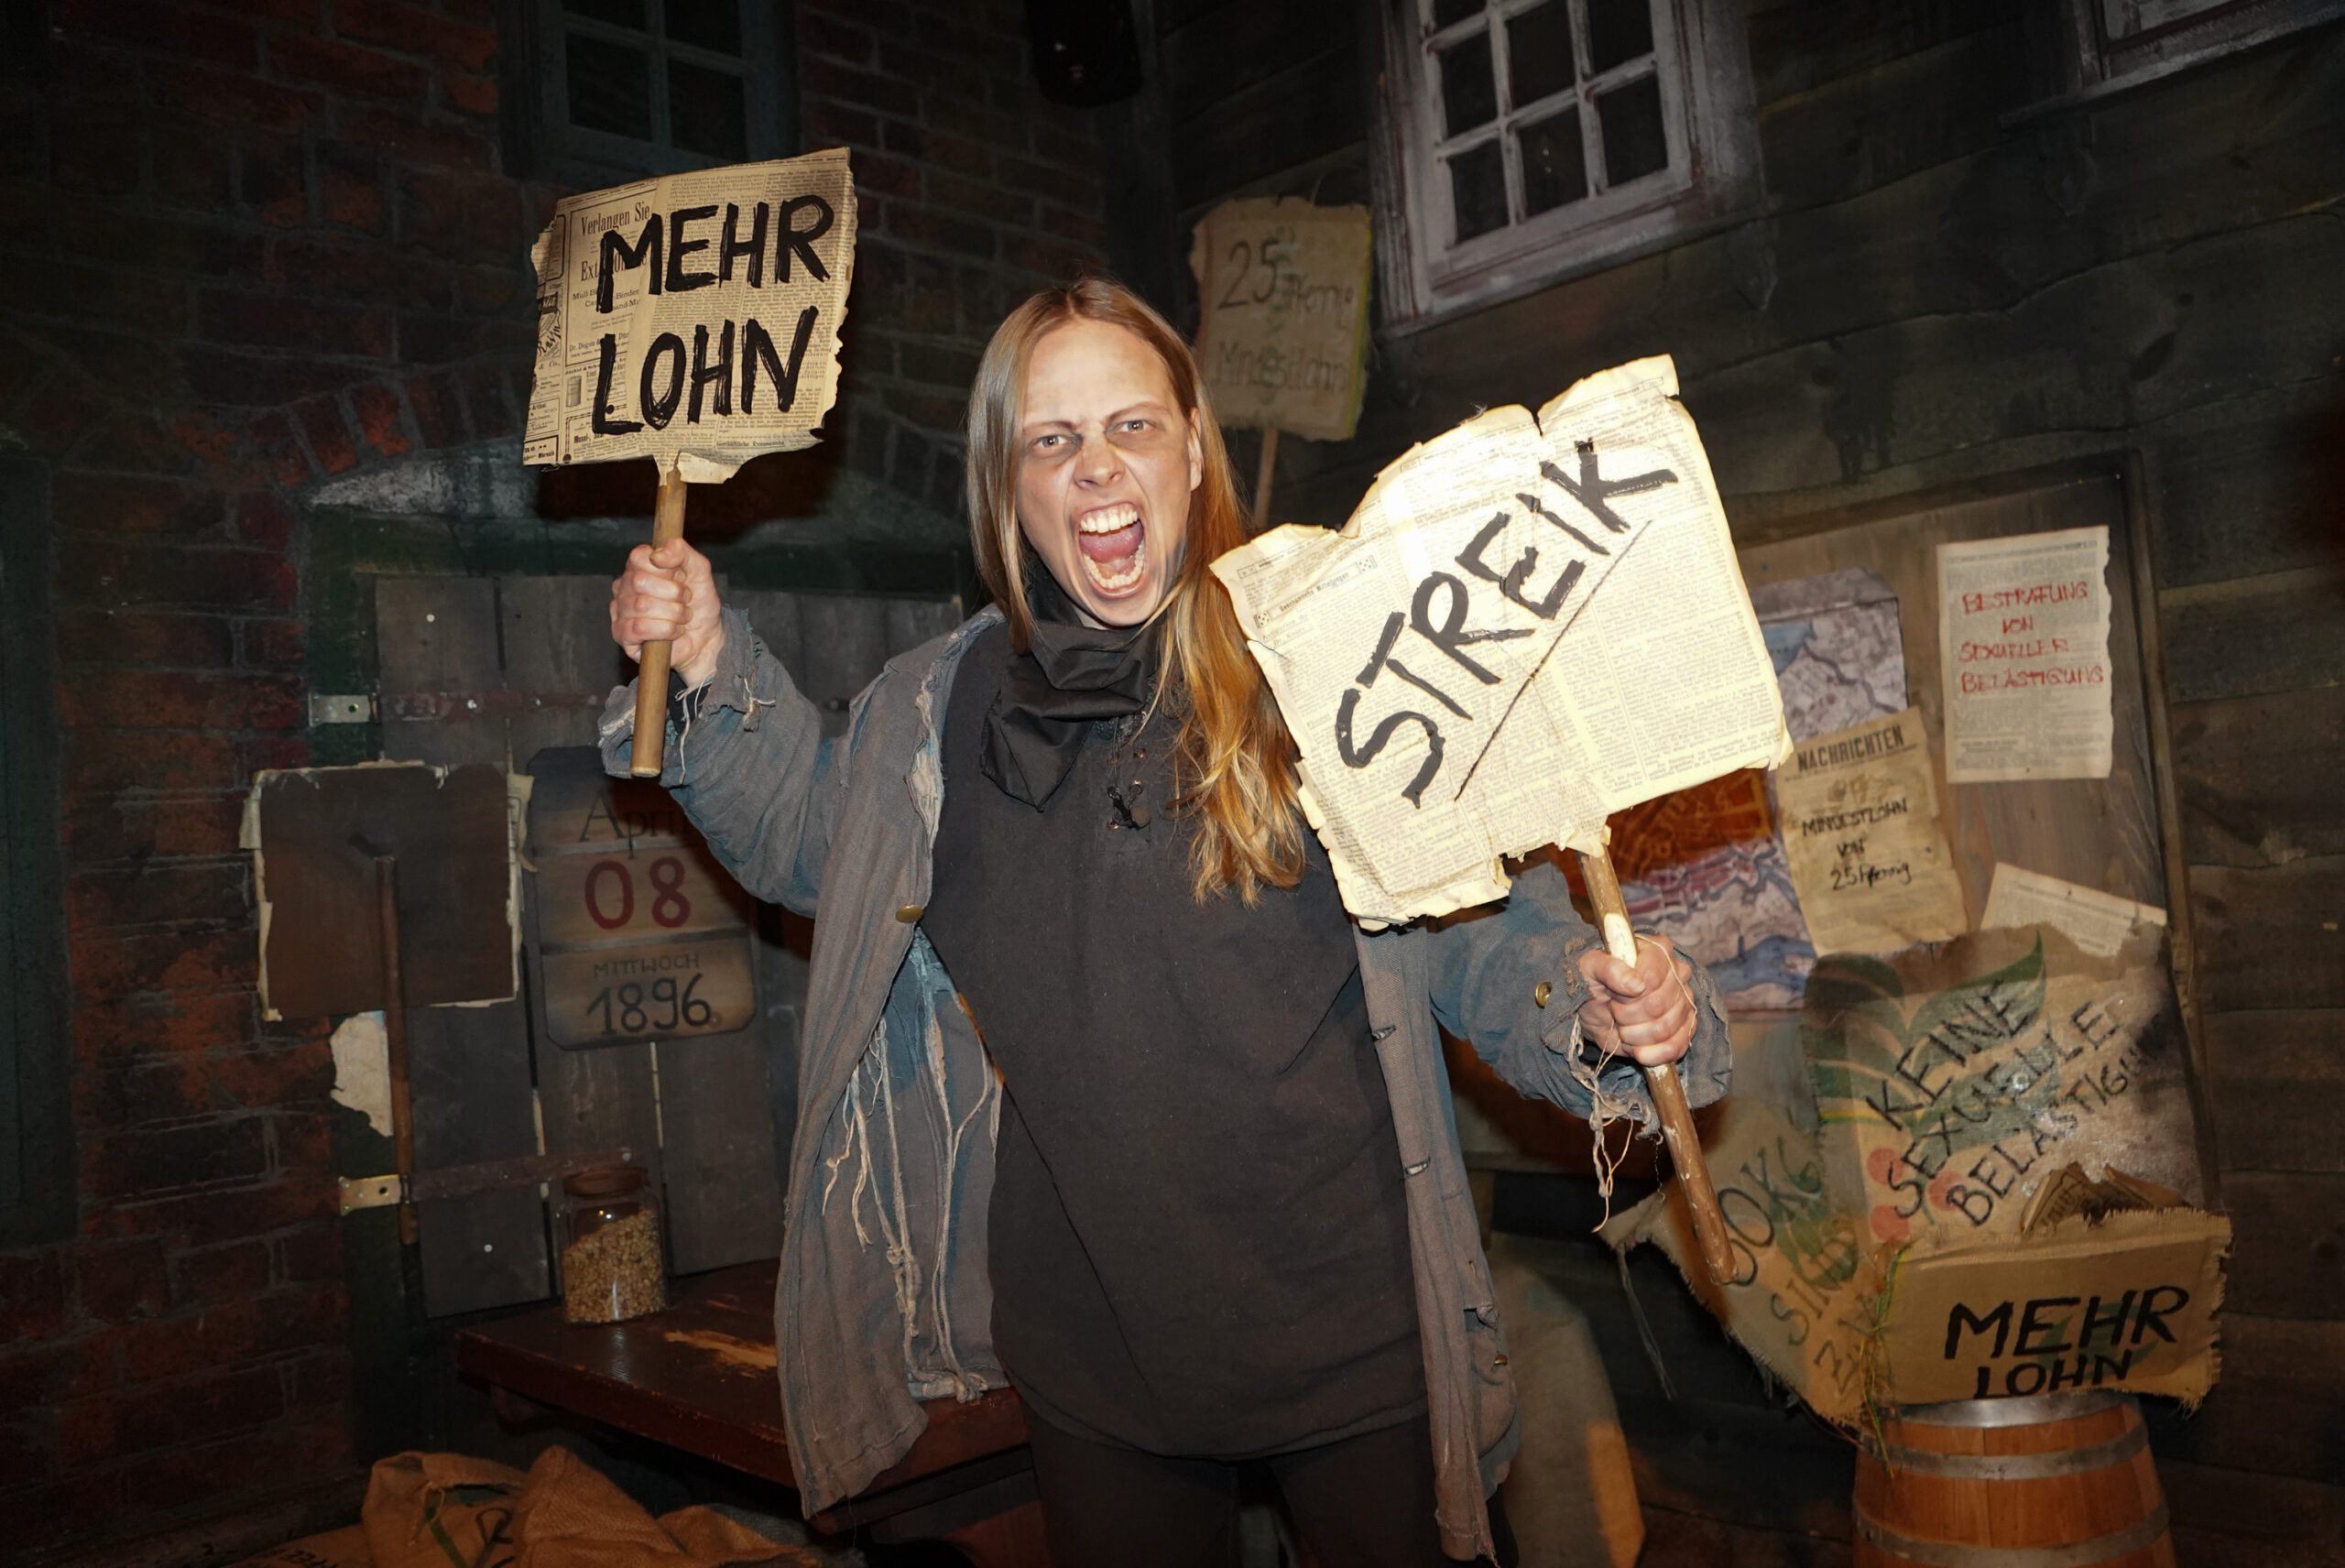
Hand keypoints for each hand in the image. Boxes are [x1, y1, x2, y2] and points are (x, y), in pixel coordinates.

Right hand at [610, 538, 724, 687]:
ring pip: (641, 605)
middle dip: (673, 593)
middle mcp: (624, 586)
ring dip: (673, 613)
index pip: (638, 557)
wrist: (706, 637)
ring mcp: (620, 610)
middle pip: (639, 581)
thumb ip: (680, 551)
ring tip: (682, 617)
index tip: (681, 578)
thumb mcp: (699, 569)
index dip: (666, 569)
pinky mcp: (621, 635)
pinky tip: (674, 631)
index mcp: (638, 567)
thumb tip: (656, 555)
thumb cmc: (699, 603)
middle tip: (684, 601)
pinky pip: (638, 628)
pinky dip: (664, 630)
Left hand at [1575, 933, 1696, 1067]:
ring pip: (1664, 1028)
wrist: (1592, 1008)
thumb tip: (1636, 984)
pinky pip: (1678, 1047)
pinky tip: (1638, 1050)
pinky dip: (1653, 1054)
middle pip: (1657, 1005)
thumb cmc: (1591, 980)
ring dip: (1635, 1035)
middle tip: (1615, 1011)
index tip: (1612, 994)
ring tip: (1622, 1027)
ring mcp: (1683, 1002)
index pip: (1652, 977)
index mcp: (1657, 951)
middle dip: (1627, 1015)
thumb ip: (1609, 968)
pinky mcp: (1683, 1028)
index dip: (1627, 994)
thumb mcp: (1589, 967)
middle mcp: (1677, 974)